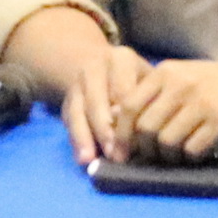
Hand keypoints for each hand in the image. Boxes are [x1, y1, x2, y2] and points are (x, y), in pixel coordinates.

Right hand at [56, 40, 156, 167]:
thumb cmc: (141, 80)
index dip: (127, 118)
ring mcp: (77, 82)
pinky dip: (75, 140)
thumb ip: (145, 102)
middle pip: (97, 101)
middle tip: (114, 155)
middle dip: (104, 130)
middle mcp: (94, 66)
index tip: (134, 142)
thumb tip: (133, 131)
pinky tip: (81, 158)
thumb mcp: (151, 82)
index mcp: (121, 58)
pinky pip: (69, 121)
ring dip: (84, 137)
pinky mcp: (67, 100)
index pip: (123, 92)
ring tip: (90, 159)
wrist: (103, 65)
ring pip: (78, 112)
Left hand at [111, 59, 217, 165]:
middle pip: (145, 128)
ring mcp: (202, 103)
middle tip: (152, 158)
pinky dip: (189, 159)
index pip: (128, 105)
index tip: (121, 152)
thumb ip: (154, 96)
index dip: (120, 133)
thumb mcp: (184, 79)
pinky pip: (192, 150)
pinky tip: (196, 155)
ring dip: (168, 157)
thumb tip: (117, 123)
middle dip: (144, 150)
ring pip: (167, 142)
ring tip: (176, 158)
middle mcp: (181, 85)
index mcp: (166, 73)